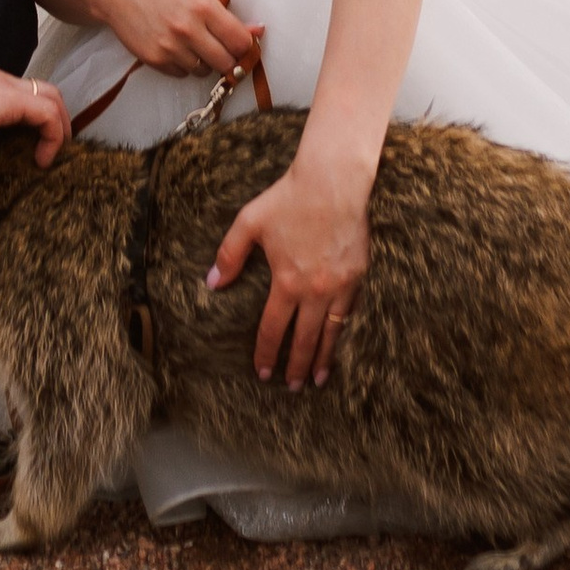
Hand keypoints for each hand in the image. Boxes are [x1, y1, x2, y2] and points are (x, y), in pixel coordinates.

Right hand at [0, 9, 67, 171]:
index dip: (31, 125)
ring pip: (51, 98)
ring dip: (60, 127)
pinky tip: (42, 160)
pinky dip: (54, 135)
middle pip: (42, 95)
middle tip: (50, 153)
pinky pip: (48, 114)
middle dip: (55, 123)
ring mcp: (4, 88)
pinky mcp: (9, 99)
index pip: (19, 102)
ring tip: (52, 157)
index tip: (29, 154)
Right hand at [93, 0, 262, 78]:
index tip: (245, 45)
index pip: (240, 41)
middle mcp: (188, 29)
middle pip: (227, 63)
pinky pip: (182, 74)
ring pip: (204, 71)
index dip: (247, 46)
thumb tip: (257, 31)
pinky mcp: (154, 60)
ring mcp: (170, 47)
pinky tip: (177, 47)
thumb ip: (225, 13)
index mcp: (202, 5)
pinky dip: (184, 65)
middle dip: (230, 59)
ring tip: (194, 42)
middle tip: (225, 49)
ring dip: (205, 61)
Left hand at [207, 149, 370, 392]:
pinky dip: (343, 331)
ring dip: (322, 358)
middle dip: (295, 366)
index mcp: (286, 282)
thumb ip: (230, 253)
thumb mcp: (250, 221)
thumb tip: (212, 282)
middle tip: (290, 387)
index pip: (273, 329)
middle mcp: (314, 291)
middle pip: (303, 339)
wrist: (333, 181)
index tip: (262, 373)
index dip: (266, 353)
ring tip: (317, 380)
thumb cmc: (289, 198)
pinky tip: (340, 340)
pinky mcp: (358, 275)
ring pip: (330, 333)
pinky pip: (350, 311)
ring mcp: (339, 285)